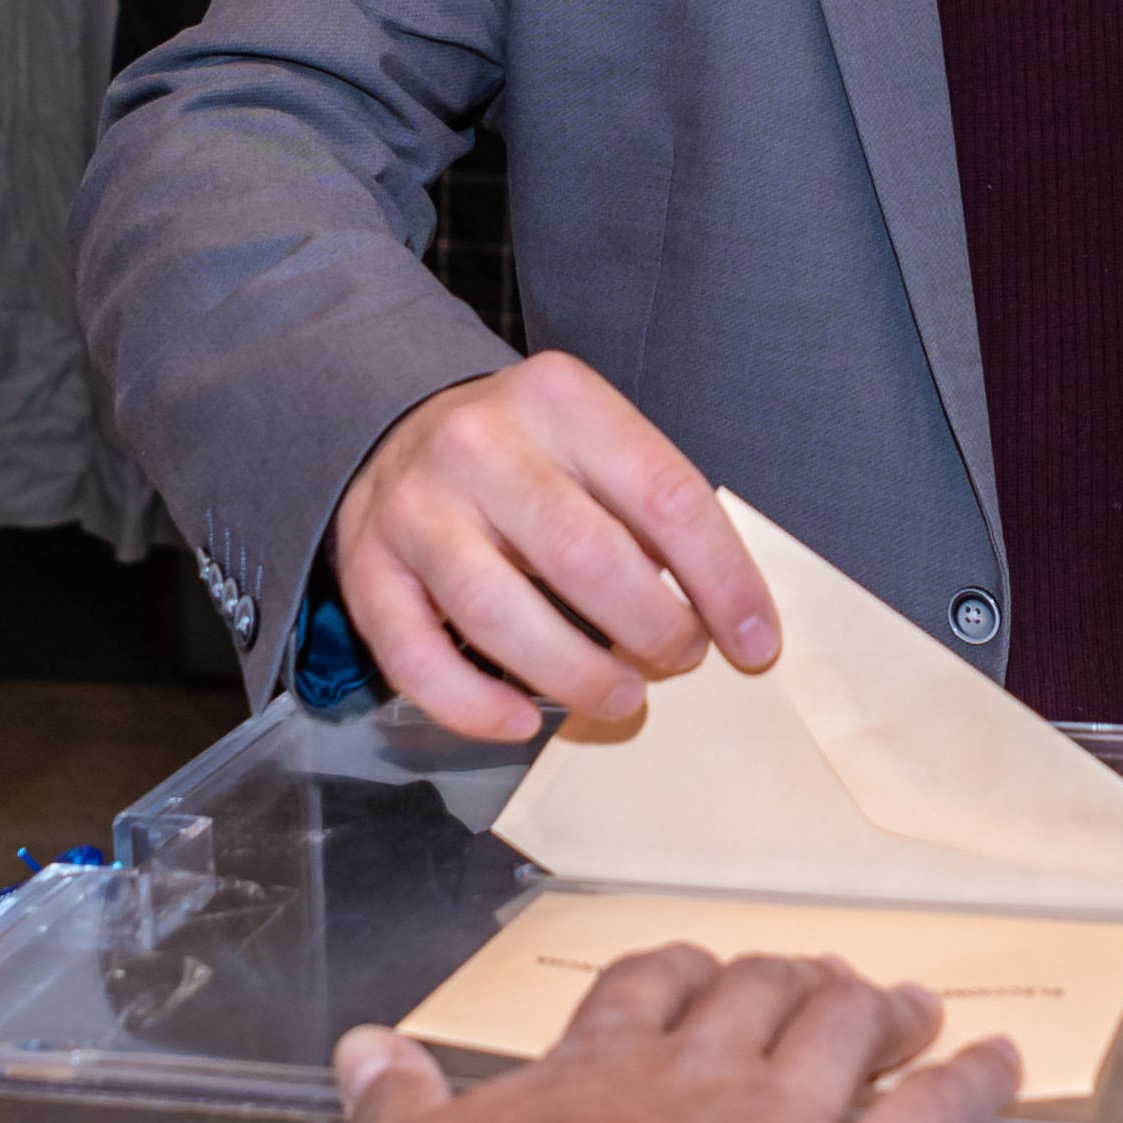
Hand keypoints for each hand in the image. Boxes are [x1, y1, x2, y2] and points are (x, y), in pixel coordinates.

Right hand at [329, 352, 783, 741]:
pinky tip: (522, 722)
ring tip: (624, 697)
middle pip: (584, 558)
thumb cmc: (526, 453)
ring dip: (576, 676)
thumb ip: (653, 509)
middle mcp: (480, 445)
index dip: (723, 581)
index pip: (664, 497)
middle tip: (680, 661)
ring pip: (499, 613)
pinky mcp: (366, 567)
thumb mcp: (597, 442)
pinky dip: (473, 706)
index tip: (756, 643)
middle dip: (652, 629)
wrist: (395, 428)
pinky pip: (416, 658)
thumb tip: (728, 615)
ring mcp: (415, 507)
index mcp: (560, 399)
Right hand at [337, 949, 1021, 1122]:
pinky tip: (998, 1066)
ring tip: (911, 1006)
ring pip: (848, 1031)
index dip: (685, 980)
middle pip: (761, 993)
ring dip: (883, 1011)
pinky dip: (973, 1084)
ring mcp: (789, 1119)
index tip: (703, 978)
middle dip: (797, 982)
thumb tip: (360, 1051)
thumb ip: (398, 1103)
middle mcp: (704, 1073)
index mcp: (600, 1069)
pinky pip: (934, 1114)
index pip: (648, 993)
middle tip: (826, 983)